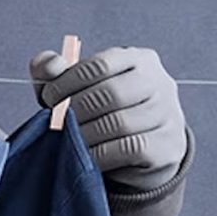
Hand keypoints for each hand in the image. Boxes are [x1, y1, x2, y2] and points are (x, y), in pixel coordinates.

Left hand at [30, 46, 186, 191]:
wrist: (146, 152)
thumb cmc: (107, 112)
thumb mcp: (81, 88)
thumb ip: (59, 72)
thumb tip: (48, 66)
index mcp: (140, 59)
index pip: (100, 64)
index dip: (68, 81)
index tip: (48, 97)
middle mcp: (160, 83)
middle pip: (111, 93)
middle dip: (75, 109)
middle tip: (56, 122)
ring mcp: (168, 115)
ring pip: (119, 123)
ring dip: (85, 133)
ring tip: (69, 139)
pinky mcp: (168, 146)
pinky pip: (129, 148)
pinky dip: (101, 154)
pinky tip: (88, 156)